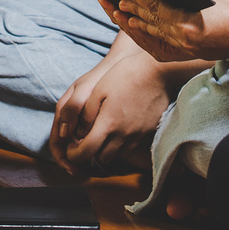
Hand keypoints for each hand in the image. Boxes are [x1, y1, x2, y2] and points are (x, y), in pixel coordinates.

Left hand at [49, 52, 173, 173]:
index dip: (74, 154)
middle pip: (102, 158)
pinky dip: (121, 145)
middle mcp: (123, 134)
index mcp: (108, 123)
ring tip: (103, 134)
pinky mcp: (148, 132)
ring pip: (118, 155)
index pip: (87, 152)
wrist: (157, 71)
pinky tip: (118, 130)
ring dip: (107, 150)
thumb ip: (86, 113)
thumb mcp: (99, 90)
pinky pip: (131, 148)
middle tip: (86, 141)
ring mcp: (137, 135)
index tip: (71, 149)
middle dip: (91, 153)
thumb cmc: (124, 75)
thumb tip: (78, 132)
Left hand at [102, 0, 228, 61]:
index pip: (156, 8)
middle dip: (128, 8)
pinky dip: (146, 37)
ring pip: (152, 36)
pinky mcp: (189, 55)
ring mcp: (186, 51)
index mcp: (188, 24)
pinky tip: (135, 28)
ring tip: (116, 12)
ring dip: (132, 24)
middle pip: (149, 22)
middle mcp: (184, 41)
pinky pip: (160, 47)